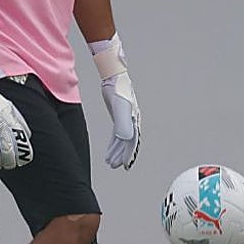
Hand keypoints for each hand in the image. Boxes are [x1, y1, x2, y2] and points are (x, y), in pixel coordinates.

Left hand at [90, 34, 140, 169]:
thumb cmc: (119, 91)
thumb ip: (123, 124)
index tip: (125, 165)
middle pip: (128, 143)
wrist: (114, 76)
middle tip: (115, 166)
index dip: (129, 154)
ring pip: (122, 139)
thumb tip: (125, 139)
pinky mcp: (118, 116)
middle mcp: (131, 122)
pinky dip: (113, 143)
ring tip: (110, 161)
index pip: (132, 142)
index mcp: (134, 122)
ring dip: (116, 151)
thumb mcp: (120, 108)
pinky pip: (116, 133)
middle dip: (122, 155)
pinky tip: (109, 149)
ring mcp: (125, 119)